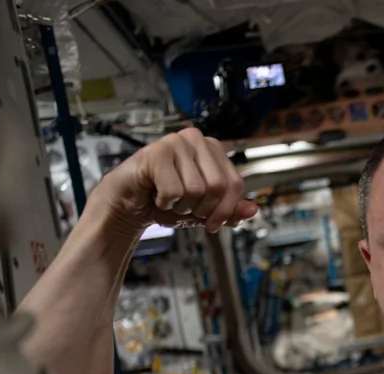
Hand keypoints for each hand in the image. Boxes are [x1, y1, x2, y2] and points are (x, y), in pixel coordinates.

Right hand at [94, 127, 257, 233]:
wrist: (130, 207)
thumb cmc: (167, 203)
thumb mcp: (205, 210)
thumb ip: (231, 210)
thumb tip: (253, 209)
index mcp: (213, 148)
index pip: (236, 184)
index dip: (226, 210)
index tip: (212, 223)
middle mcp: (196, 139)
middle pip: (218, 186)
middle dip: (203, 209)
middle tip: (187, 210)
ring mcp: (175, 142)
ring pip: (196, 189)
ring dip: (182, 206)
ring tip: (169, 201)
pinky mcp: (155, 152)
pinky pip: (174, 191)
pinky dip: (165, 203)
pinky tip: (156, 196)